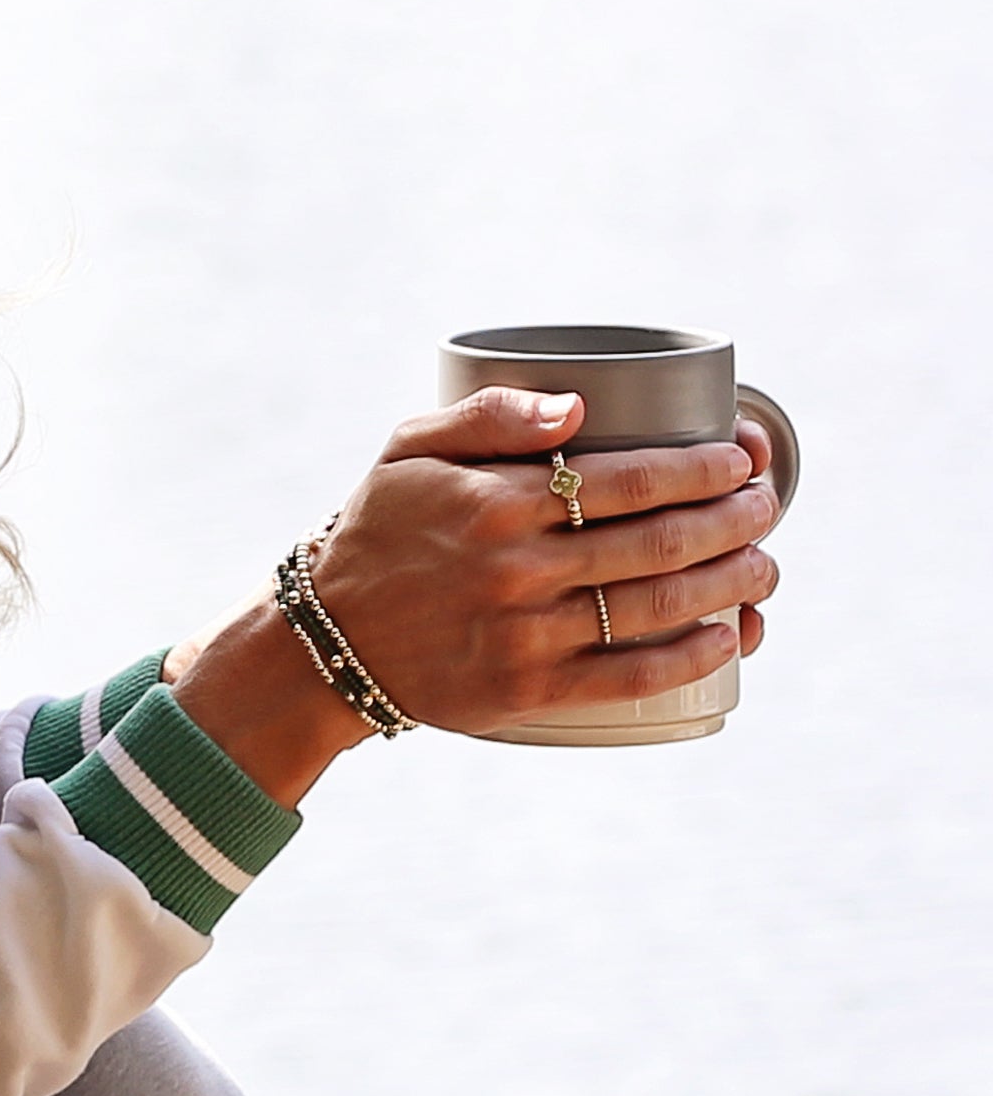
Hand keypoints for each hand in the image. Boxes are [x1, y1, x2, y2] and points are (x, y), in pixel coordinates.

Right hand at [170, 387, 780, 803]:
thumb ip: (490, 415)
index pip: (623, 479)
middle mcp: (515, 567)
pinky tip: (731, 635)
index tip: (738, 459)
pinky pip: (630, 675)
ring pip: (656, 606)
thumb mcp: (410, 447)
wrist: (329, 636)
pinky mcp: (530, 691)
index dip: (697, 469)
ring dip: (729, 583)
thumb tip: (579, 404)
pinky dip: (691, 656)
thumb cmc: (379, 527)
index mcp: (493, 499)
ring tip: (764, 564)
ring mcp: (526, 633)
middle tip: (766, 506)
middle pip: (655, 542)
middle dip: (731, 520)